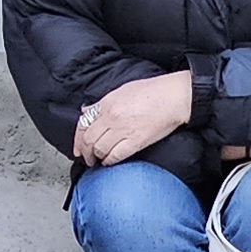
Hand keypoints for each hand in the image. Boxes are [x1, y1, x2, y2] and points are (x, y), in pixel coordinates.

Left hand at [74, 72, 193, 165]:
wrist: (173, 97)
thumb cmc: (152, 91)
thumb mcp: (122, 90)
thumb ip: (102, 102)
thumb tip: (87, 110)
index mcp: (108, 102)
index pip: (84, 123)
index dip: (77, 139)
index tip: (78, 147)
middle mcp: (112, 116)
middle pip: (89, 140)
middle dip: (85, 152)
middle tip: (87, 158)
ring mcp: (123, 130)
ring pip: (100, 149)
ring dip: (97, 157)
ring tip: (98, 160)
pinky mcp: (136, 141)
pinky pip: (115, 156)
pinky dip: (109, 161)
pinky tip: (110, 161)